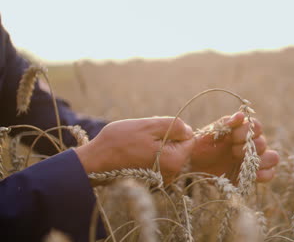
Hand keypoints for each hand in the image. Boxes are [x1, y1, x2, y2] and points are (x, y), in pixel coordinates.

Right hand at [75, 117, 194, 182]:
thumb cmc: (120, 142)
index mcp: (175, 160)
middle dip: (165, 135)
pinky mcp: (151, 177)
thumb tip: (188, 131)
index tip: (155, 129)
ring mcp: (161, 176)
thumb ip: (175, 126)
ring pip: (168, 150)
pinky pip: (158, 158)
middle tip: (144, 134)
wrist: (94, 162)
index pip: (189, 138)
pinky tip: (134, 149)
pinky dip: (149, 150)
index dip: (175, 129)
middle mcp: (172, 173)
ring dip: (156, 142)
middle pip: (179, 144)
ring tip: (137, 141)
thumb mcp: (149, 126)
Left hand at [190, 112, 278, 182]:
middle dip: (249, 147)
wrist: (193, 165)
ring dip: (261, 159)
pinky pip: (269, 174)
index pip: (256, 126)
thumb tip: (241, 115)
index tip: (232, 137)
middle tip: (233, 152)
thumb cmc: (200, 145)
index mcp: (242, 131)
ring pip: (272, 157)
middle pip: (263, 143)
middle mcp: (250, 145)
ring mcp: (252, 160)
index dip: (247, 132)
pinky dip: (265, 174)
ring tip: (244, 163)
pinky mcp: (251, 175)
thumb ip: (225, 123)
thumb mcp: (210, 132)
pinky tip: (253, 175)